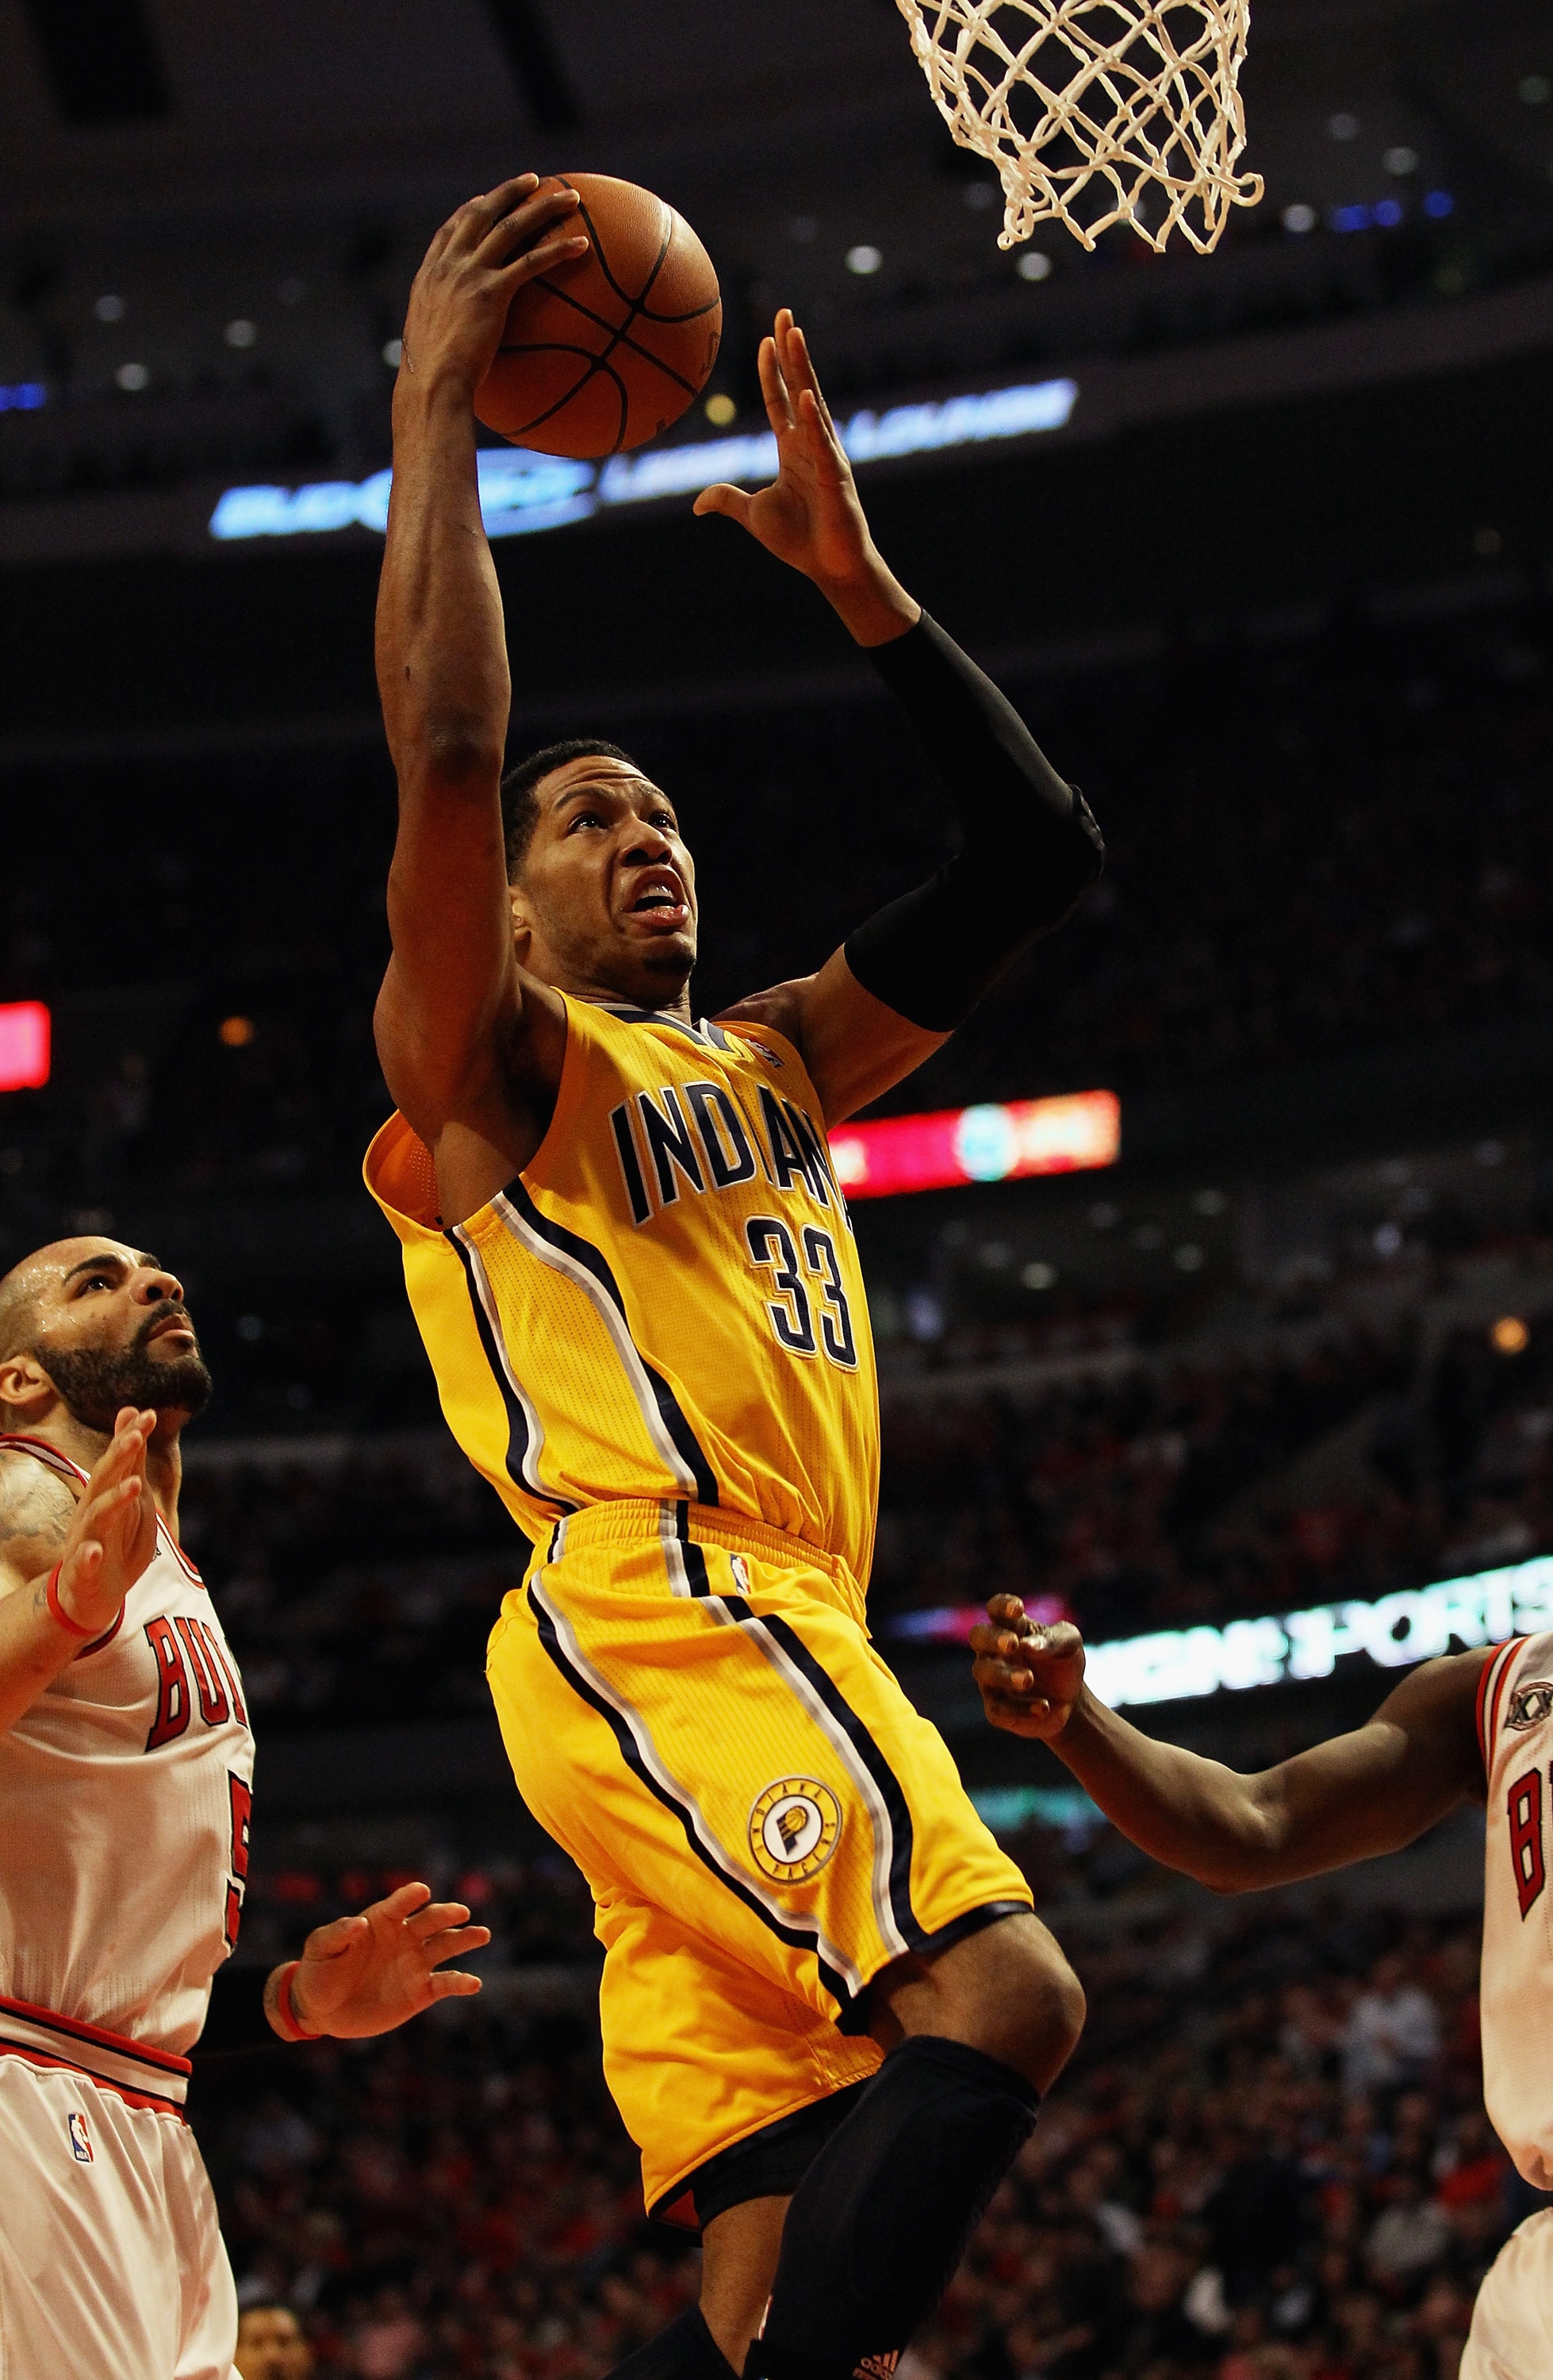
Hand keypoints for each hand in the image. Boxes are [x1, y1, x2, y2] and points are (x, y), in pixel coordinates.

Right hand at [54, 1407, 157, 1636]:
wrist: (89, 1596)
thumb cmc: (113, 1540)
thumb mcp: (127, 1497)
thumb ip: (130, 1459)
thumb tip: (133, 1410)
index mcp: (104, 1494)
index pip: (118, 1460)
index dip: (131, 1438)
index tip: (149, 1414)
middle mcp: (91, 1512)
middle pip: (103, 1480)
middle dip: (119, 1458)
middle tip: (136, 1437)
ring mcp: (85, 1540)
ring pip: (97, 1517)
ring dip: (114, 1500)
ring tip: (134, 1485)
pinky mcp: (82, 1572)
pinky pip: (83, 1562)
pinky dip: (88, 1556)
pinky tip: (95, 1551)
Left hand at [276, 1882, 490, 2039]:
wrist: (322, 2009)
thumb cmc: (319, 1971)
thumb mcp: (319, 1949)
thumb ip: (336, 1934)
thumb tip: (359, 1923)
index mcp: (381, 1920)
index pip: (399, 1904)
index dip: (410, 1897)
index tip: (422, 1891)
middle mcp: (404, 1937)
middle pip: (431, 1921)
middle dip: (446, 1915)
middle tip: (460, 1912)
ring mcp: (414, 1964)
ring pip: (446, 1946)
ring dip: (465, 1939)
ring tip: (482, 1934)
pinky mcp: (420, 1992)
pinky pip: (444, 1984)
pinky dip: (460, 1983)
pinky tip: (473, 1983)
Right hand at [398, 174, 588, 399]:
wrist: (432, 384)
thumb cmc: (433, 381)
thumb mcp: (431, 348)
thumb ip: (446, 334)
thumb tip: (459, 353)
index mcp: (430, 275)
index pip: (450, 231)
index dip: (468, 211)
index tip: (484, 198)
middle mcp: (448, 266)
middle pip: (482, 214)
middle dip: (510, 192)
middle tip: (533, 180)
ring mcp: (469, 275)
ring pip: (511, 227)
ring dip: (543, 206)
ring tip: (570, 198)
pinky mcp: (492, 292)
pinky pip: (532, 262)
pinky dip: (558, 249)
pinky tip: (582, 244)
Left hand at [693, 310, 918, 645]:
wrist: (828, 568)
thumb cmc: (799, 541)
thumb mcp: (753, 515)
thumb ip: (728, 500)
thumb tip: (697, 503)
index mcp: (792, 449)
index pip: (779, 400)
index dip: (772, 371)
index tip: (765, 340)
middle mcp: (810, 444)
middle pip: (799, 387)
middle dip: (791, 352)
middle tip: (784, 314)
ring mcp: (826, 455)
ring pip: (813, 403)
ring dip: (803, 368)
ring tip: (795, 335)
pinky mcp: (835, 476)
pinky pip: (823, 443)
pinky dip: (814, 420)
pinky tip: (807, 395)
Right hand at [969, 1596, 1086, 1740]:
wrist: (1071, 1703)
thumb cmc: (1064, 1663)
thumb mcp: (1070, 1644)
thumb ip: (1053, 1639)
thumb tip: (1029, 1645)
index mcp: (1011, 1627)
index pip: (996, 1608)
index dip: (1002, 1606)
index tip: (1018, 1609)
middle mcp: (994, 1651)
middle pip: (978, 1636)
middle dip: (992, 1638)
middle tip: (1013, 1644)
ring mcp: (991, 1680)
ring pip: (983, 1672)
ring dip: (1005, 1675)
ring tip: (1029, 1679)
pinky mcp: (995, 1709)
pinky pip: (999, 1708)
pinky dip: (1021, 1708)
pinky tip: (1044, 1707)